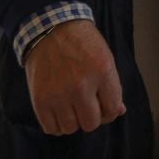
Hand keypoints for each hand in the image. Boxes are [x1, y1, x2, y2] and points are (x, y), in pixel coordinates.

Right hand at [24, 20, 124, 135]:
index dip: (110, 112)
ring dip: (73, 122)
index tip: (103, 107)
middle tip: (86, 107)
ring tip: (71, 107)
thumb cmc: (82, 43)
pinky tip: (59, 113)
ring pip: (71, 128)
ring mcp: (58, 94)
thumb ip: (113, 87)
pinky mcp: (40, 100)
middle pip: (91, 124)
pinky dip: (56, 125)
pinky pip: (51, 128)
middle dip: (92, 118)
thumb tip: (118, 111)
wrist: (50, 29)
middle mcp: (81, 86)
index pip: (112, 109)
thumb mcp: (105, 58)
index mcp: (102, 73)